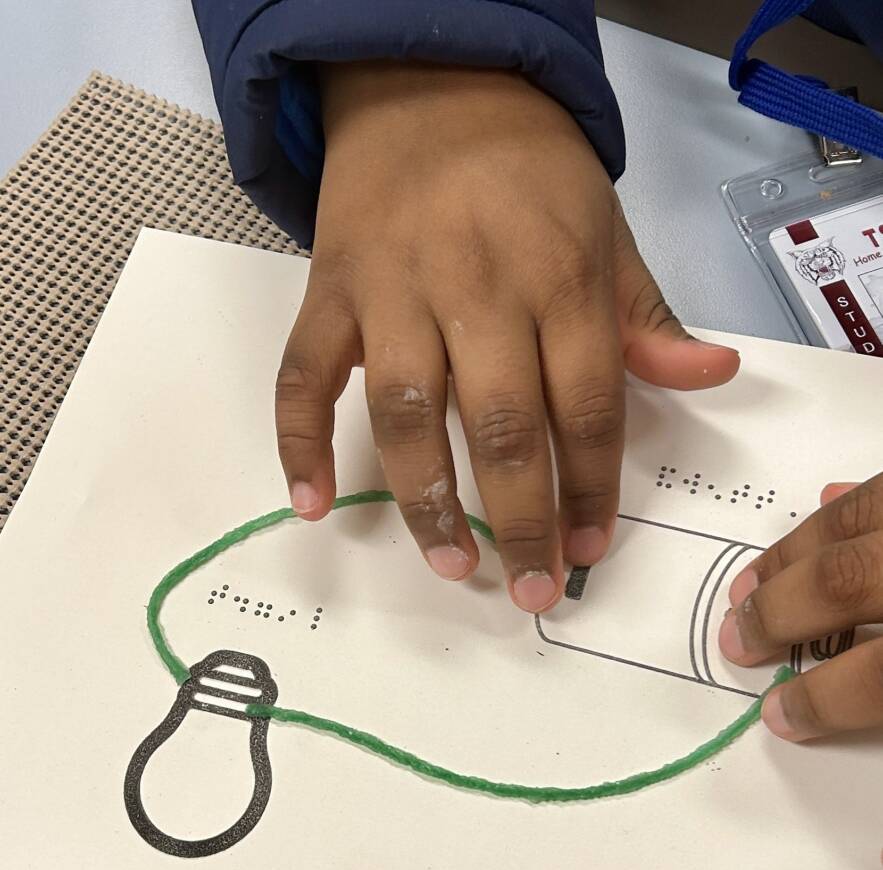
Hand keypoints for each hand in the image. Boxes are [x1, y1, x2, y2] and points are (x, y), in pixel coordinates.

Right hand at [276, 62, 739, 611]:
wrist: (429, 85)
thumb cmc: (528, 169)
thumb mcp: (607, 228)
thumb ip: (646, 313)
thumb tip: (710, 374)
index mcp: (558, 274)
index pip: (586, 403)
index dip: (592, 487)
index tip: (590, 549)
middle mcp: (476, 287)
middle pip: (502, 422)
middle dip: (521, 516)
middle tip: (531, 590)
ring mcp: (392, 289)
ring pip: (404, 410)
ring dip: (426, 499)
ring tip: (452, 565)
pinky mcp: (329, 290)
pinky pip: (301, 372)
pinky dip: (297, 441)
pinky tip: (311, 504)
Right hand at [720, 478, 882, 740]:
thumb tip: (872, 704)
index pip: (876, 677)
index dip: (824, 701)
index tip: (782, 716)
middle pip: (844, 582)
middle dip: (778, 612)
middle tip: (740, 637)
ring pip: (858, 519)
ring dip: (795, 551)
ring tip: (753, 581)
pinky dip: (854, 496)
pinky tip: (830, 501)